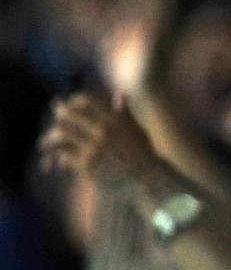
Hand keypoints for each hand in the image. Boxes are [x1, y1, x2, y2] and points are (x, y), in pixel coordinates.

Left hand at [38, 93, 156, 188]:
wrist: (146, 177)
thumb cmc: (141, 151)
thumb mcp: (136, 128)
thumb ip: (125, 111)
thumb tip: (120, 92)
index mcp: (114, 118)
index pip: (84, 99)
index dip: (73, 101)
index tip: (71, 105)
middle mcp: (103, 130)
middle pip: (68, 114)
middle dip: (59, 113)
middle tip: (56, 115)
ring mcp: (93, 148)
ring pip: (60, 134)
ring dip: (50, 137)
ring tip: (45, 141)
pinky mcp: (87, 165)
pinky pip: (63, 154)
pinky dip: (58, 155)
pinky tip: (59, 158)